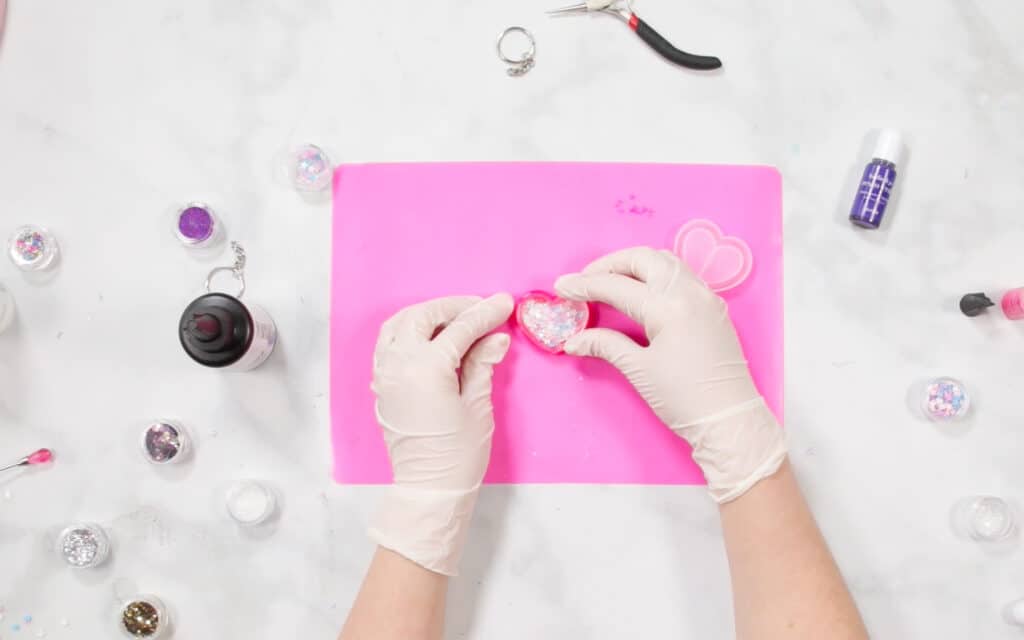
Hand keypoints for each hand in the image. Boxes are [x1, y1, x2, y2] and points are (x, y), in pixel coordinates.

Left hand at [368, 294, 513, 574]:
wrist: (429, 488)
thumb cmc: (458, 453)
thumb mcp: (477, 405)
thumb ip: (481, 363)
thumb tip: (495, 336)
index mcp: (425, 368)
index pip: (459, 328)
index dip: (485, 314)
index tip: (504, 303)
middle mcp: (398, 364)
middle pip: (423, 317)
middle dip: (453, 308)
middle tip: (480, 309)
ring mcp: (384, 374)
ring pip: (399, 325)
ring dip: (427, 315)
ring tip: (455, 319)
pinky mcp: (381, 385)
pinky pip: (388, 344)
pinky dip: (408, 332)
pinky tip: (430, 338)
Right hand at [555, 247, 785, 502]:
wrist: (731, 420)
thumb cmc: (684, 399)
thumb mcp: (639, 371)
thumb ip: (605, 345)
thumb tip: (574, 340)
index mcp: (669, 307)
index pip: (618, 286)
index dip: (585, 285)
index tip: (561, 286)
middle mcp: (690, 292)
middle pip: (643, 259)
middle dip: (610, 264)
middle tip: (586, 280)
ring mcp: (706, 297)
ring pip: (665, 262)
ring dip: (635, 265)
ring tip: (611, 281)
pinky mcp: (714, 308)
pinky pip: (682, 275)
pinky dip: (657, 274)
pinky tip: (643, 291)